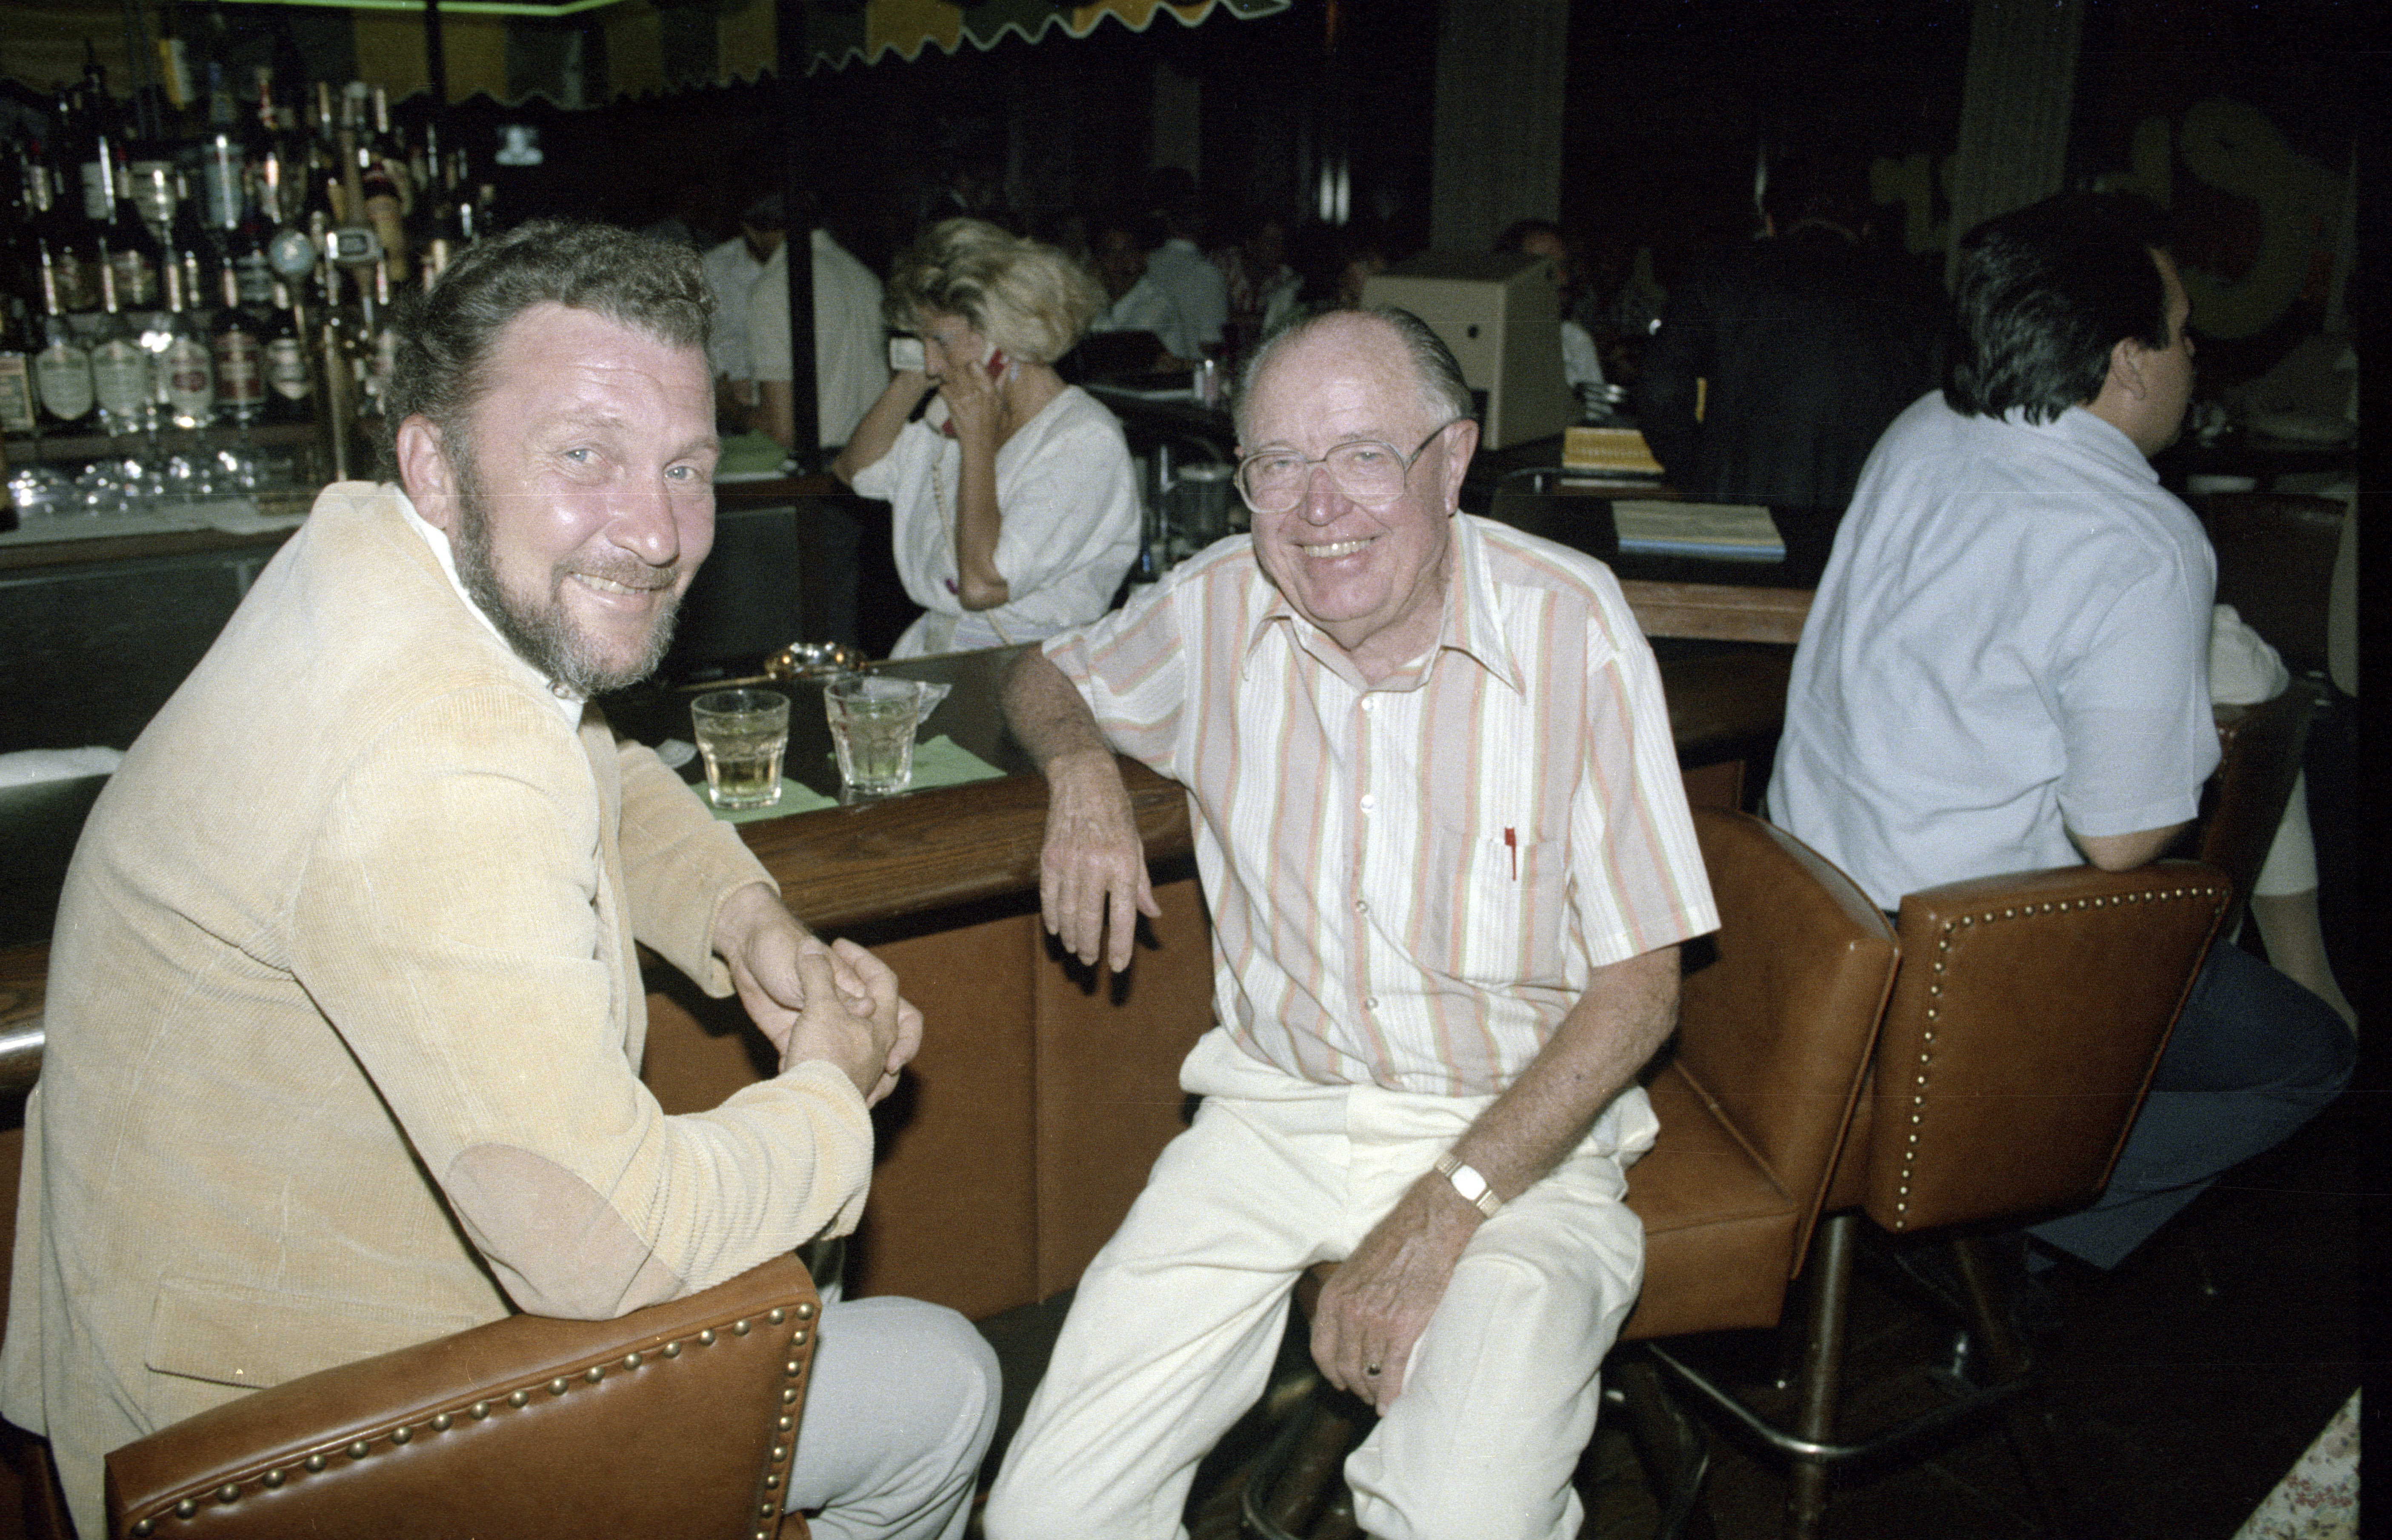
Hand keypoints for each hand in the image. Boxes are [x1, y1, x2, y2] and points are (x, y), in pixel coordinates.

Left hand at [717, 886, 917, 1103]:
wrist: (744, 950)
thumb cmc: (783, 951)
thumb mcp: (812, 972)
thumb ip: (838, 992)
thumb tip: (867, 1009)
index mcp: (860, 992)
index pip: (903, 1016)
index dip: (907, 1040)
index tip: (893, 1061)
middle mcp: (847, 1014)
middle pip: (883, 1050)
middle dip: (879, 1077)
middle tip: (867, 1096)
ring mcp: (822, 1030)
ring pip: (849, 1065)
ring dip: (844, 1084)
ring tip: (833, 1099)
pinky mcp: (793, 1042)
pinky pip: (806, 1068)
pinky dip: (802, 1079)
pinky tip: (792, 1082)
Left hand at [934, 347, 1003, 446]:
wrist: (979, 441)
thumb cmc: (991, 421)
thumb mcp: (999, 400)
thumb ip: (1001, 381)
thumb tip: (1009, 364)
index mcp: (989, 389)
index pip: (974, 364)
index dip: (969, 364)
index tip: (967, 367)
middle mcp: (976, 391)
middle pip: (960, 369)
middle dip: (956, 369)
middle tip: (955, 372)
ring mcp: (963, 398)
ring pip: (950, 376)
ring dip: (948, 377)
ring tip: (949, 380)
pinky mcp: (952, 404)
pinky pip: (943, 388)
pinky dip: (944, 389)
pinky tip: (948, 393)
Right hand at [1038, 749, 1160, 972]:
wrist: (1084, 780)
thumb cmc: (1117, 814)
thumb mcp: (1138, 845)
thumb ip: (1142, 884)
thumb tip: (1153, 914)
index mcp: (1124, 863)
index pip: (1123, 916)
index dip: (1121, 946)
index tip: (1119, 967)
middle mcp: (1096, 865)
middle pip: (1091, 920)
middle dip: (1091, 947)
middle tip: (1091, 962)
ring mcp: (1069, 861)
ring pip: (1067, 913)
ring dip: (1071, 936)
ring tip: (1076, 949)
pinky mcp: (1049, 857)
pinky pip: (1048, 896)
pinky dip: (1052, 917)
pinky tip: (1057, 929)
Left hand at [1309, 1175, 1479, 1410]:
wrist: (1427, 1227)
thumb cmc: (1394, 1242)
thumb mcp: (1354, 1268)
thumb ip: (1345, 1298)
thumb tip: (1342, 1326)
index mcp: (1334, 1296)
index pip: (1321, 1349)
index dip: (1330, 1371)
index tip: (1339, 1380)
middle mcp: (1349, 1313)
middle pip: (1343, 1366)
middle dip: (1353, 1385)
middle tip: (1363, 1392)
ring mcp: (1375, 1323)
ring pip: (1366, 1373)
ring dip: (1371, 1391)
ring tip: (1378, 1398)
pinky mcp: (1403, 1330)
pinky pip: (1390, 1373)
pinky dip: (1389, 1394)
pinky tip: (1391, 1403)